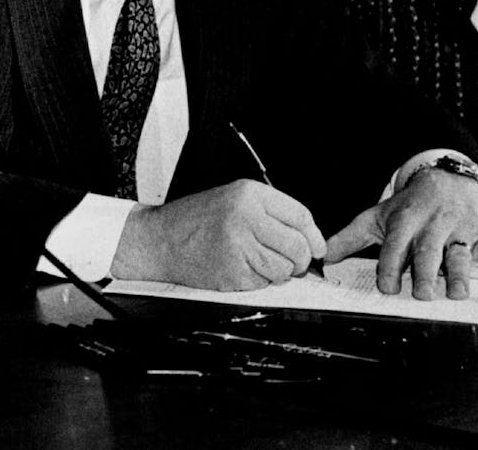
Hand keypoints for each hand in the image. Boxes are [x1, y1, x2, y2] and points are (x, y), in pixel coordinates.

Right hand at [111, 180, 326, 290]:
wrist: (159, 240)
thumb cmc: (195, 220)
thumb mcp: (232, 199)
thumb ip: (269, 212)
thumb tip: (309, 239)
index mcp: (249, 194)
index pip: (300, 216)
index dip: (314, 236)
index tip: (317, 247)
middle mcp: (246, 217)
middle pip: (297, 246)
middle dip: (300, 259)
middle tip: (291, 261)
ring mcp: (239, 246)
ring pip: (284, 268)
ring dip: (279, 272)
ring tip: (257, 262)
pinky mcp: (233, 272)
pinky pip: (264, 283)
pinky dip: (258, 281)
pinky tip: (240, 268)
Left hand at [327, 170, 477, 299]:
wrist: (441, 178)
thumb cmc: (406, 207)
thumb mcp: (375, 217)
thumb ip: (348, 239)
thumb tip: (320, 259)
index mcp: (404, 222)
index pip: (395, 248)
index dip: (390, 267)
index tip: (387, 287)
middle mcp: (431, 226)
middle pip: (428, 252)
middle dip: (426, 273)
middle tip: (423, 294)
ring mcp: (457, 229)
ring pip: (459, 253)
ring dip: (459, 272)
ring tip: (457, 292)